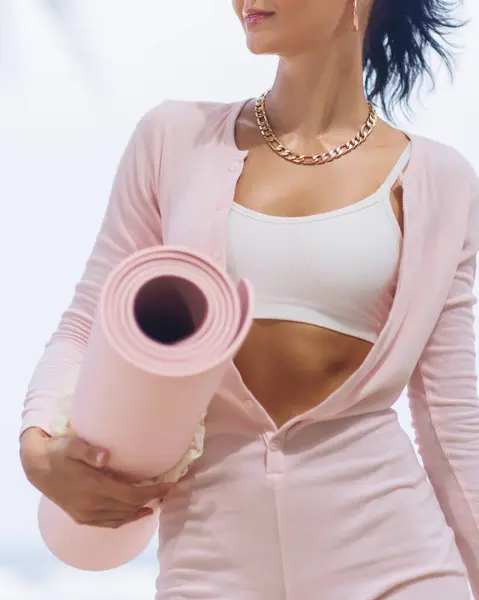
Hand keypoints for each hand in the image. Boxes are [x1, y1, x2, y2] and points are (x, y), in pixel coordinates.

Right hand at [20, 427, 174, 528]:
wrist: (36, 467)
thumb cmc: (58, 451)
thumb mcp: (71, 444)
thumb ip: (88, 450)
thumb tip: (105, 456)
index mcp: (93, 488)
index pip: (132, 495)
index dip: (153, 492)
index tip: (170, 485)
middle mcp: (91, 505)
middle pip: (130, 507)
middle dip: (152, 499)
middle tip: (169, 490)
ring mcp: (86, 514)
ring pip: (121, 518)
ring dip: (141, 512)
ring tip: (158, 502)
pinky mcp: (81, 518)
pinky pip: (108, 523)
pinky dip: (125, 520)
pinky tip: (137, 514)